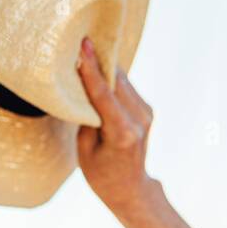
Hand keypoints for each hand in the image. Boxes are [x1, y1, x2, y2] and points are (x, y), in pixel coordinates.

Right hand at [75, 37, 153, 217]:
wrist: (130, 188)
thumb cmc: (101, 173)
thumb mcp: (85, 148)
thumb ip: (87, 116)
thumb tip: (83, 86)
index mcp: (123, 133)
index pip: (103, 93)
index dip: (91, 67)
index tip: (83, 44)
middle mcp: (139, 120)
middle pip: (116, 81)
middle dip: (98, 60)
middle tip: (79, 39)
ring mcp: (146, 114)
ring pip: (122, 81)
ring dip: (105, 67)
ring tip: (85, 50)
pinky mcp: (147, 110)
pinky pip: (125, 88)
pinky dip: (111, 78)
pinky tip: (98, 68)